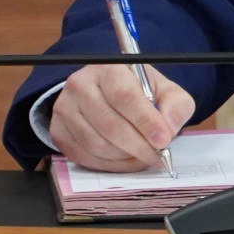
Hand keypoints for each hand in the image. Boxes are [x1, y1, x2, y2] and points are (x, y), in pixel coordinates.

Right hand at [47, 63, 193, 171]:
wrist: (106, 94)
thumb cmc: (139, 92)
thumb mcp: (165, 90)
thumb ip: (176, 105)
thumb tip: (169, 127)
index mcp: (109, 69)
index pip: (124, 96)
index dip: (145, 121)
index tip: (163, 139)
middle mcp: (81, 85)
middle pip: (109, 123)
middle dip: (138, 145)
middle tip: (157, 155)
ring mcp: (65, 108)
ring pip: (96, 144)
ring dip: (124, 157)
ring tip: (143, 157)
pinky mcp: (58, 131)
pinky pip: (84, 156)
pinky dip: (109, 164)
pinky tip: (125, 160)